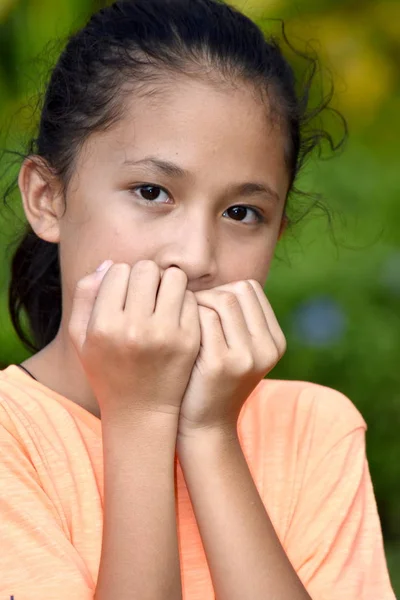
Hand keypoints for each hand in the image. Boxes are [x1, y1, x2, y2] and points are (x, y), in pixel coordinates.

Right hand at [68, 260, 200, 420]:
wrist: (141, 411)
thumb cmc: (107, 371)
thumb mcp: (82, 338)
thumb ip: (85, 296)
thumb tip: (109, 264)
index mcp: (104, 326)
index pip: (119, 270)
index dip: (121, 277)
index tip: (123, 294)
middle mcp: (134, 328)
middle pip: (146, 269)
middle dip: (145, 276)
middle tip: (145, 293)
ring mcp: (165, 334)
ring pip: (174, 277)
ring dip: (167, 283)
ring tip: (162, 299)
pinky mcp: (189, 340)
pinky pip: (191, 298)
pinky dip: (183, 301)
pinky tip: (175, 315)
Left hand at [177, 280, 285, 438]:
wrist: (204, 426)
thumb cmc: (211, 380)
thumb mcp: (236, 350)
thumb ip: (235, 320)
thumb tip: (217, 282)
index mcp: (274, 341)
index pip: (250, 289)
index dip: (222, 290)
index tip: (202, 305)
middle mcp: (267, 347)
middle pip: (236, 291)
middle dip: (208, 294)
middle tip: (187, 309)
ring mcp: (248, 356)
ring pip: (221, 300)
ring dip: (196, 303)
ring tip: (182, 320)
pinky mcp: (222, 363)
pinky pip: (205, 318)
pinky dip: (188, 318)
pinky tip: (177, 332)